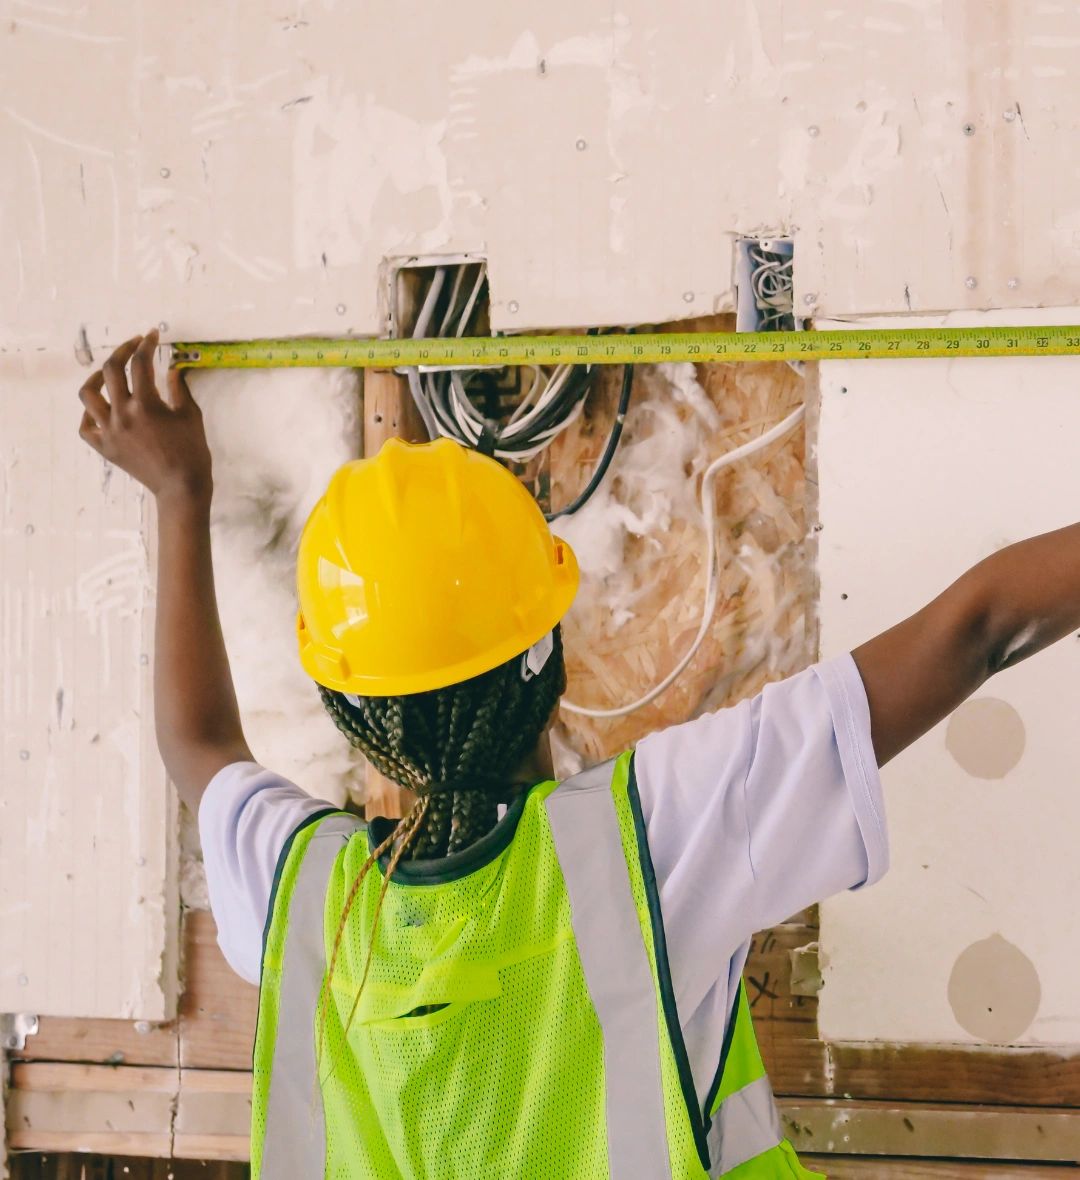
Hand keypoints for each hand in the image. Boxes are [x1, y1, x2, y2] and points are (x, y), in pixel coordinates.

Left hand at [78, 329, 211, 504]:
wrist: (181, 488)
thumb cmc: (192, 452)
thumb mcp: (190, 416)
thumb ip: (179, 388)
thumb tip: (171, 369)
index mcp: (146, 404)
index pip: (141, 363)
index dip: (146, 344)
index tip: (152, 336)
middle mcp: (122, 414)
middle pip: (111, 370)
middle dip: (123, 350)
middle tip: (135, 345)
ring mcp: (110, 432)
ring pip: (88, 395)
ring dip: (96, 378)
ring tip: (108, 374)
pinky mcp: (105, 448)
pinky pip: (86, 427)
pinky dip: (90, 414)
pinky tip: (102, 409)